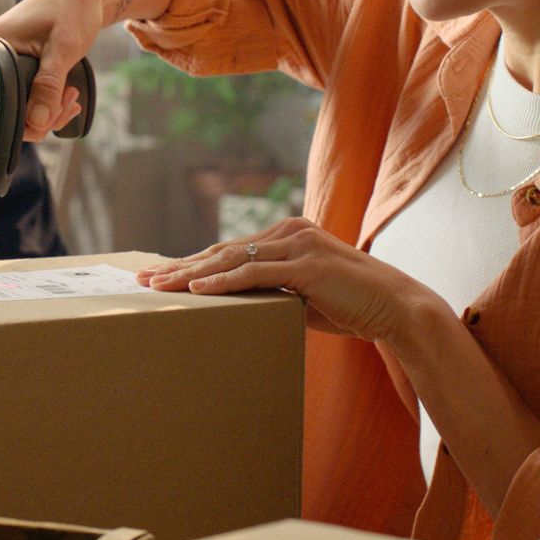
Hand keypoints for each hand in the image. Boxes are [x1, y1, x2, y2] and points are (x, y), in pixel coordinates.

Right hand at [0, 0, 111, 141]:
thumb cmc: (71, 7)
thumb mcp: (63, 49)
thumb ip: (48, 87)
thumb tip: (36, 124)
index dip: (29, 118)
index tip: (58, 107)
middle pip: (10, 108)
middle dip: (44, 114)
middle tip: (69, 99)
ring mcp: (4, 61)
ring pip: (22, 104)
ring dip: (49, 108)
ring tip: (71, 95)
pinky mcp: (17, 65)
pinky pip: (28, 94)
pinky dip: (48, 100)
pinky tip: (66, 96)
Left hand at [137, 217, 444, 343]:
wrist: (395, 308)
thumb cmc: (351, 307)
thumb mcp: (303, 298)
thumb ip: (274, 293)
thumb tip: (241, 306)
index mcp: (288, 235)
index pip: (231, 251)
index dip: (194, 263)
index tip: (161, 276)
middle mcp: (290, 231)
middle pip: (223, 251)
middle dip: (181, 267)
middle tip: (144, 279)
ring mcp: (298, 245)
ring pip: (233, 259)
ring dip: (191, 274)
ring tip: (159, 286)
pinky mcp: (306, 265)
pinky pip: (255, 274)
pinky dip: (222, 282)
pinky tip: (196, 290)